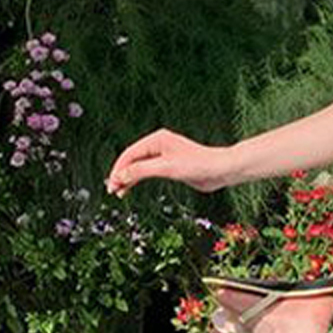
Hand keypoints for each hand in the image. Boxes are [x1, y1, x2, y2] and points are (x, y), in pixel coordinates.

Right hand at [105, 128, 234, 196]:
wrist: (221, 170)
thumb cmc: (199, 164)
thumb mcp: (167, 168)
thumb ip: (142, 170)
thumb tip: (121, 175)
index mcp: (157, 139)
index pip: (129, 154)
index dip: (118, 169)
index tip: (111, 184)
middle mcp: (159, 145)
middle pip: (132, 160)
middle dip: (121, 174)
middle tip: (112, 190)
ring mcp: (164, 156)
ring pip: (138, 167)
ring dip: (128, 179)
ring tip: (119, 193)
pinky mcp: (170, 166)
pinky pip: (148, 172)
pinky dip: (138, 180)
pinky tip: (131, 188)